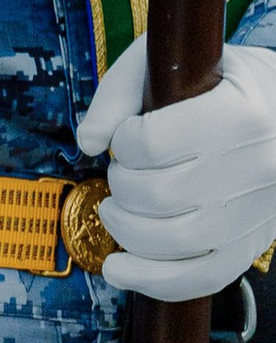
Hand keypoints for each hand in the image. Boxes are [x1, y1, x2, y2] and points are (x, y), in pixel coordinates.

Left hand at [78, 34, 275, 299]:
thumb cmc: (218, 82)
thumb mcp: (169, 62)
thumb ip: (120, 93)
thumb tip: (88, 142)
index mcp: (238, 115)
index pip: (150, 143)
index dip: (121, 141)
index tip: (127, 135)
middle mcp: (254, 168)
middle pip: (155, 196)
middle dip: (119, 186)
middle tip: (122, 172)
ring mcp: (254, 214)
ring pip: (171, 242)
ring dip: (124, 229)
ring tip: (117, 209)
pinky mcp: (250, 246)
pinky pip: (200, 279)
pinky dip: (150, 280)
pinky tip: (117, 269)